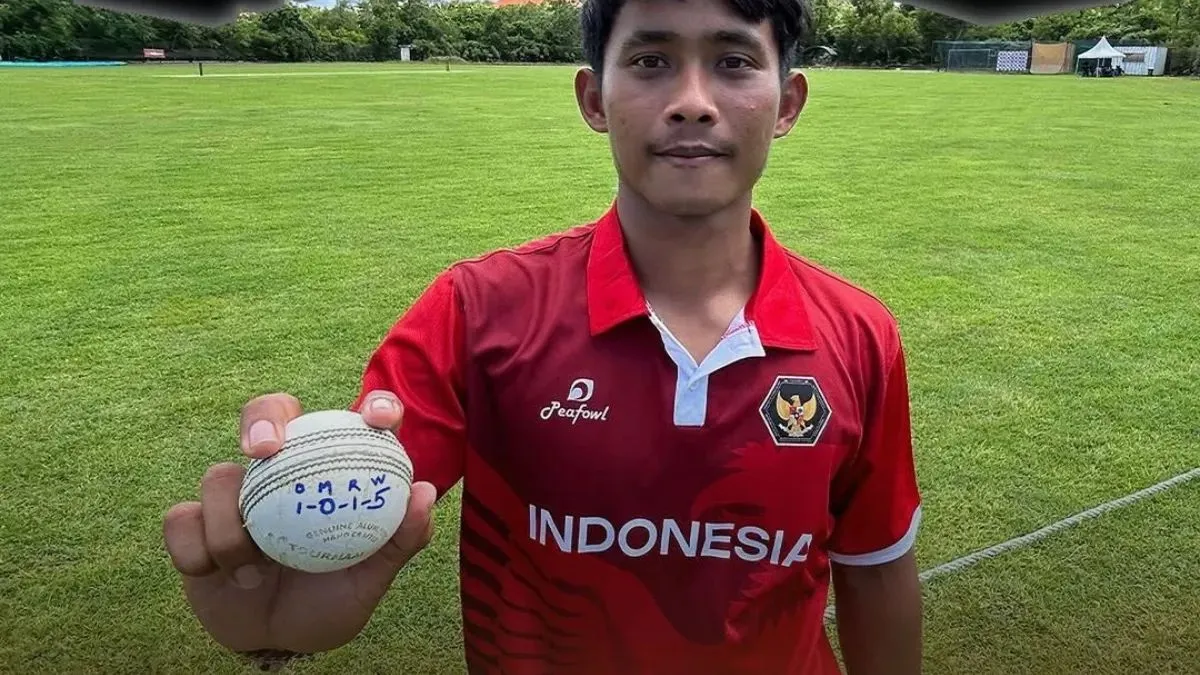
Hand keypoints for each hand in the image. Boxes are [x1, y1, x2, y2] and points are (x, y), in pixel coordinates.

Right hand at [163, 391, 435, 653]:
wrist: (276, 641)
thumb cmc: (331, 600)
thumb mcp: (371, 579)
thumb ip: (401, 539)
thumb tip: (423, 491)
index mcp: (333, 470)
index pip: (355, 421)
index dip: (374, 404)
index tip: (380, 418)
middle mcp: (284, 470)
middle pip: (267, 413)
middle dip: (261, 420)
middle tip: (264, 450)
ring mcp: (236, 493)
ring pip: (218, 477)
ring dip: (230, 530)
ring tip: (252, 571)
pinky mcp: (196, 522)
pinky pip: (182, 519)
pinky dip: (197, 552)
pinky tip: (219, 576)